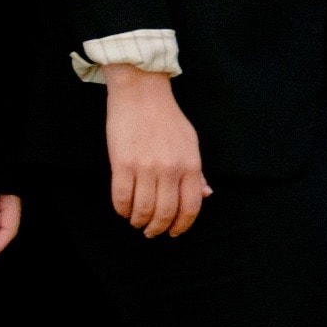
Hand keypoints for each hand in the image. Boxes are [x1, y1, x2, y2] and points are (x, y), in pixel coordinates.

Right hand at [100, 67, 207, 236]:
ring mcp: (146, 167)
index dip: (182, 226)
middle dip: (157, 229)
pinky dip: (122, 210)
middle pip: (165, 213)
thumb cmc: (167, 117)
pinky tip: (124, 210)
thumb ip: (197, 172)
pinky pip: (121, 198)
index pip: (190, 207)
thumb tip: (205, 195)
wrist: (141, 93)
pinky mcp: (122, 163)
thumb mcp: (190, 142)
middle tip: (151, 232)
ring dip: (139, 222)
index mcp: (190, 165)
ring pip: (142, 210)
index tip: (173, 232)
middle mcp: (170, 169)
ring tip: (136, 222)